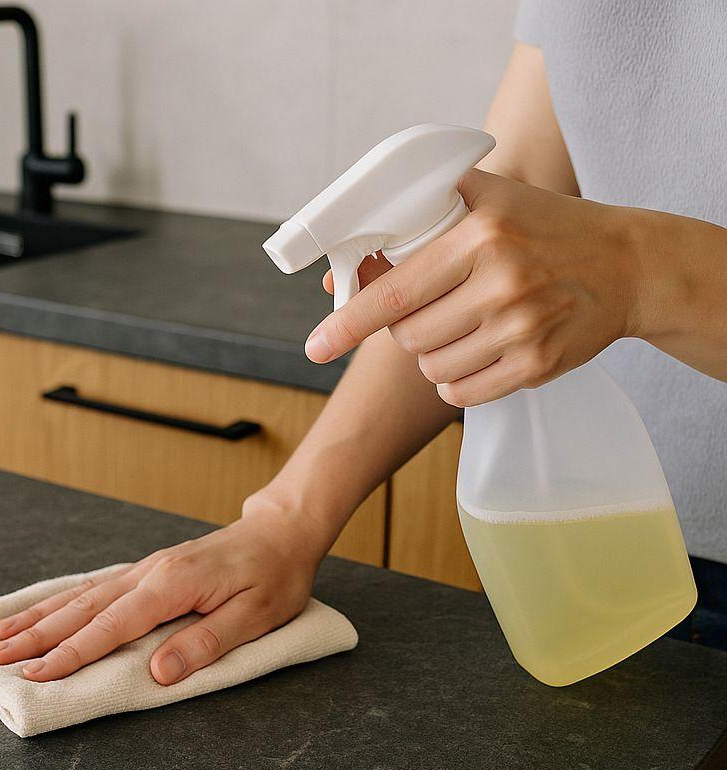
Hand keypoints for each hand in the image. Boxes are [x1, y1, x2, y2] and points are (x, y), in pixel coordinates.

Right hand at [0, 497, 327, 684]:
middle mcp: (150, 573)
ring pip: (83, 595)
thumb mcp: (254, 617)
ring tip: (2, 634)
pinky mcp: (149, 570)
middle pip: (84, 608)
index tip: (36, 674)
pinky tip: (44, 609)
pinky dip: (64, 599)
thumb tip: (156, 674)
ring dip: (41, 616)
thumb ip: (204, 644)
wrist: (281, 533)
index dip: (72, 654)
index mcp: (172, 586)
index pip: (112, 626)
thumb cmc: (274, 577)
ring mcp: (146, 569)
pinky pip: (96, 586)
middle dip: (38, 636)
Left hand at [311, 169, 644, 405]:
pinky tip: (474, 355)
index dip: (348, 322)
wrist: (628, 264)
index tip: (315, 346)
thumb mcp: (489, 199)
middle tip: (429, 312)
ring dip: (432, 357)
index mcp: (481, 237)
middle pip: (409, 338)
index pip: (394, 292)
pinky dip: (455, 383)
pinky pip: (463, 395)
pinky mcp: (538, 366)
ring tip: (459, 330)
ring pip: (433, 369)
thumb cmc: (546, 228)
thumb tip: (343, 273)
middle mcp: (501, 283)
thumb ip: (417, 218)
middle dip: (405, 331)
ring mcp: (522, 329)